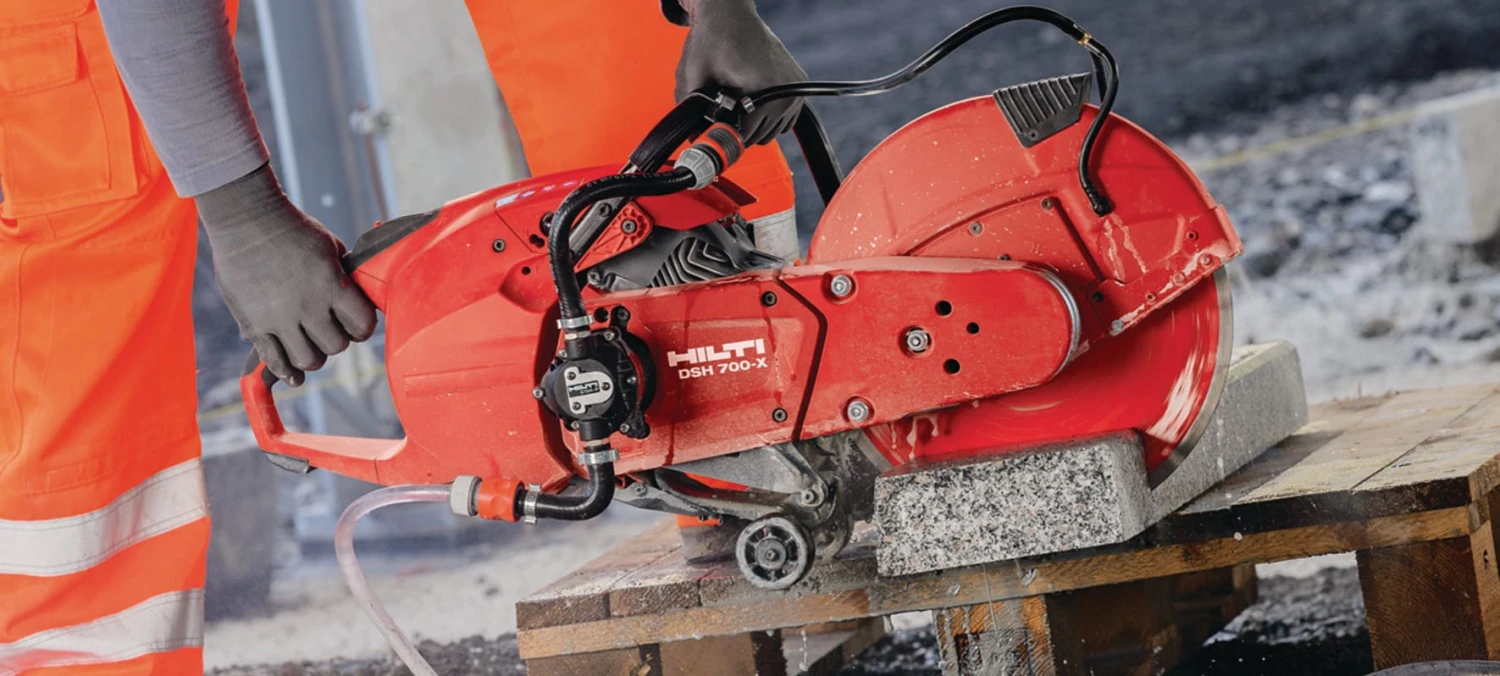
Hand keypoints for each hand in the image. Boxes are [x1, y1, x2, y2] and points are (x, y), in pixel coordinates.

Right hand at [196, 164, 376, 385]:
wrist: (245, 220)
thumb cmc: (294, 229)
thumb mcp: (332, 248)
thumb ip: (345, 278)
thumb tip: (358, 300)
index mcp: (332, 286)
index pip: (362, 326)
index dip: (362, 327)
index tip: (356, 323)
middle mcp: (307, 307)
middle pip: (335, 346)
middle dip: (337, 339)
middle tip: (329, 328)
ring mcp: (278, 319)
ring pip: (308, 361)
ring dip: (313, 356)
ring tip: (310, 345)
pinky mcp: (254, 325)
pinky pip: (273, 360)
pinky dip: (286, 372)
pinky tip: (293, 376)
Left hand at [675, 0, 806, 144]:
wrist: (731, 14)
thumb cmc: (714, 38)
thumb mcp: (693, 76)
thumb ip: (691, 111)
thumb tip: (694, 140)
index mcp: (764, 88)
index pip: (744, 135)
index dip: (723, 133)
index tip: (713, 126)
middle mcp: (785, 91)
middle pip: (759, 137)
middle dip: (738, 127)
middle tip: (724, 105)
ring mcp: (795, 88)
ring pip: (772, 132)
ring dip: (753, 124)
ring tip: (738, 100)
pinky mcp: (799, 85)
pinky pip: (783, 119)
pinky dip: (767, 116)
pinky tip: (751, 100)